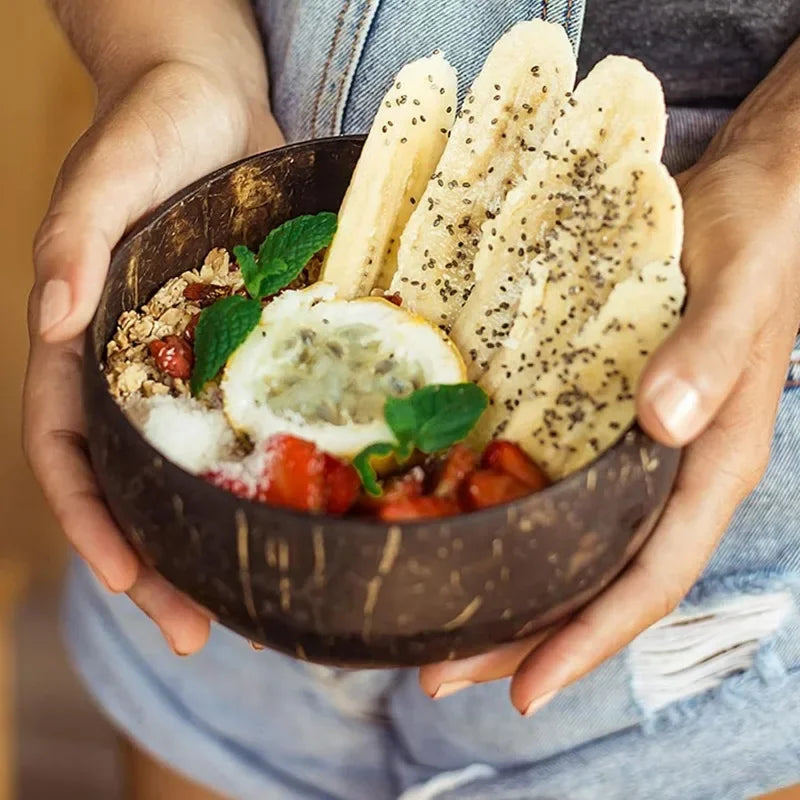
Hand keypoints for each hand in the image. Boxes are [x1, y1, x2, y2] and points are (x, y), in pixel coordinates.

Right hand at [23, 59, 284, 654]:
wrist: (213, 97)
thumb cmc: (152, 125)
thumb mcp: (107, 173)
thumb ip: (73, 240)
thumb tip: (52, 316)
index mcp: (87, 343)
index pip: (70, 452)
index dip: (90, 520)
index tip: (124, 581)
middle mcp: (139, 367)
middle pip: (137, 482)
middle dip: (159, 561)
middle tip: (198, 633)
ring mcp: (198, 362)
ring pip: (200, 465)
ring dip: (218, 535)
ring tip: (260, 598)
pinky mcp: (250, 345)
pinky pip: (261, 417)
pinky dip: (273, 467)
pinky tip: (311, 505)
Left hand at [420, 143, 799, 712]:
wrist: (747, 197)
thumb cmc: (753, 239)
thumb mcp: (739, 286)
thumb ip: (709, 353)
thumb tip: (663, 421)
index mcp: (712, 463)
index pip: (653, 578)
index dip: (592, 640)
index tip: (524, 690)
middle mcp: (672, 472)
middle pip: (600, 583)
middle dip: (527, 637)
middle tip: (439, 675)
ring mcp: (637, 449)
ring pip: (576, 547)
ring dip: (512, 593)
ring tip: (437, 628)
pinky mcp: (603, 416)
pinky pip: (560, 490)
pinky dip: (513, 524)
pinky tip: (460, 529)